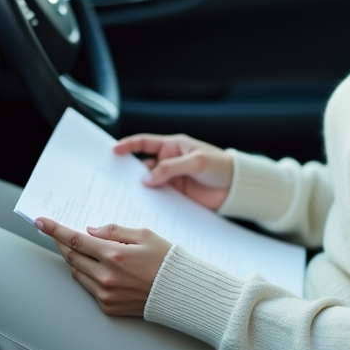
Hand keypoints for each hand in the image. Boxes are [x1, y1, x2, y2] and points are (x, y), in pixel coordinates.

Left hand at [35, 217, 171, 316]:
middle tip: (56, 233)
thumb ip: (114, 231)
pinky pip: (88, 287)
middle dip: (61, 242)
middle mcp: (106, 276)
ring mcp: (106, 294)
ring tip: (81, 249)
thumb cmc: (166, 260)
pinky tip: (96, 267)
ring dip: (74, 258)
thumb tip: (90, 231)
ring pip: (77, 272)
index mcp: (114, 255)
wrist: (179, 292)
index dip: (55, 229)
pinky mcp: (108, 306)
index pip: (75, 239)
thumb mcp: (144, 235)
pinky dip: (87, 274)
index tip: (41, 222)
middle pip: (71, 256)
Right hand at [113, 133, 233, 210]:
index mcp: (173, 146)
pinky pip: (158, 197)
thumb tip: (147, 178)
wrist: (237, 188)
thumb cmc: (220, 166)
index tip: (114, 151)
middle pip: (143, 165)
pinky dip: (149, 201)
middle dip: (128, 171)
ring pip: (148, 182)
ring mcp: (172, 179)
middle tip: (112, 179)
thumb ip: (171, 168)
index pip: (145, 143)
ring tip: (122, 195)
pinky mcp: (176, 195)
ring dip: (137, 188)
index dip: (129, 145)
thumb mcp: (196, 163)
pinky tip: (140, 206)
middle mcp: (169, 162)